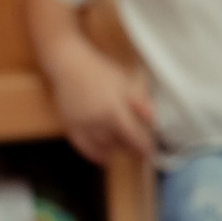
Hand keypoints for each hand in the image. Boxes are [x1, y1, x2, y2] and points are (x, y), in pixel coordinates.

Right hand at [44, 35, 157, 165]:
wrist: (68, 64)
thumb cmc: (99, 71)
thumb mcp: (125, 82)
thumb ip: (140, 102)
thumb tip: (153, 121)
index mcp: (113, 110)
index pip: (133, 138)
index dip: (144, 148)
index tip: (151, 151)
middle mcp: (97, 121)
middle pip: (119, 144)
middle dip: (131, 147)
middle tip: (138, 145)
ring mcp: (81, 125)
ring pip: (102, 148)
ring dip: (115, 149)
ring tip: (123, 146)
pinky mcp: (70, 126)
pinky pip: (83, 148)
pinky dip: (95, 155)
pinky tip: (104, 156)